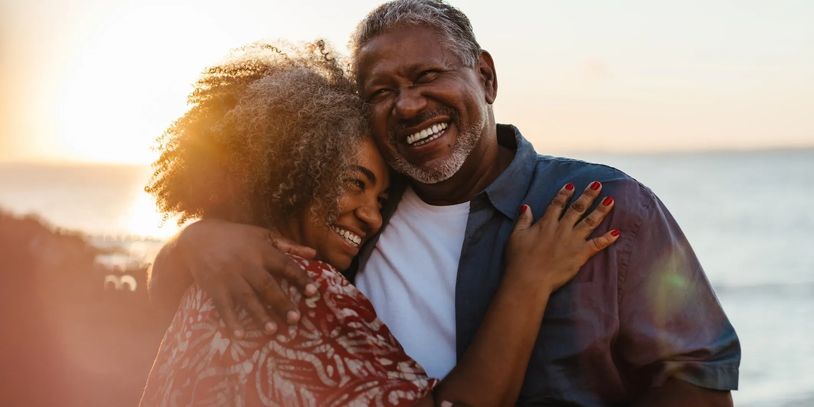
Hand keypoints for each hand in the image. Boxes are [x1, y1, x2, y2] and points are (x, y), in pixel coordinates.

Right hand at [177, 219, 317, 337]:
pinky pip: (223, 306)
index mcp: (262, 251)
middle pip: (267, 286)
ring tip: (273, 330)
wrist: (198, 238)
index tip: (313, 292)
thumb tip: (314, 254)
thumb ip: (289, 245)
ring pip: (247, 298)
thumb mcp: (263, 235)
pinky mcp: (214, 287)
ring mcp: (229, 277)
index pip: (285, 265)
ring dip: (259, 315)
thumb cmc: (238, 237)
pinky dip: (231, 321)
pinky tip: (239, 335)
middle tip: (296, 319)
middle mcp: (247, 265)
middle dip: (282, 302)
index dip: (300, 278)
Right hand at [505, 181, 618, 294]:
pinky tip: (617, 232)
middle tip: (597, 184)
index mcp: (546, 223)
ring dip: (601, 210)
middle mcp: (562, 228)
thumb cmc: (519, 259)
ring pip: (590, 221)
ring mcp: (573, 241)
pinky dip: (607, 239)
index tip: (572, 185)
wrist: (529, 279)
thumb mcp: (516, 236)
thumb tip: (526, 206)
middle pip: (578, 208)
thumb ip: (523, 220)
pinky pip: (597, 244)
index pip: (558, 204)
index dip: (565, 193)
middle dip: (588, 195)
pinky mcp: (581, 255)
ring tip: (610, 200)